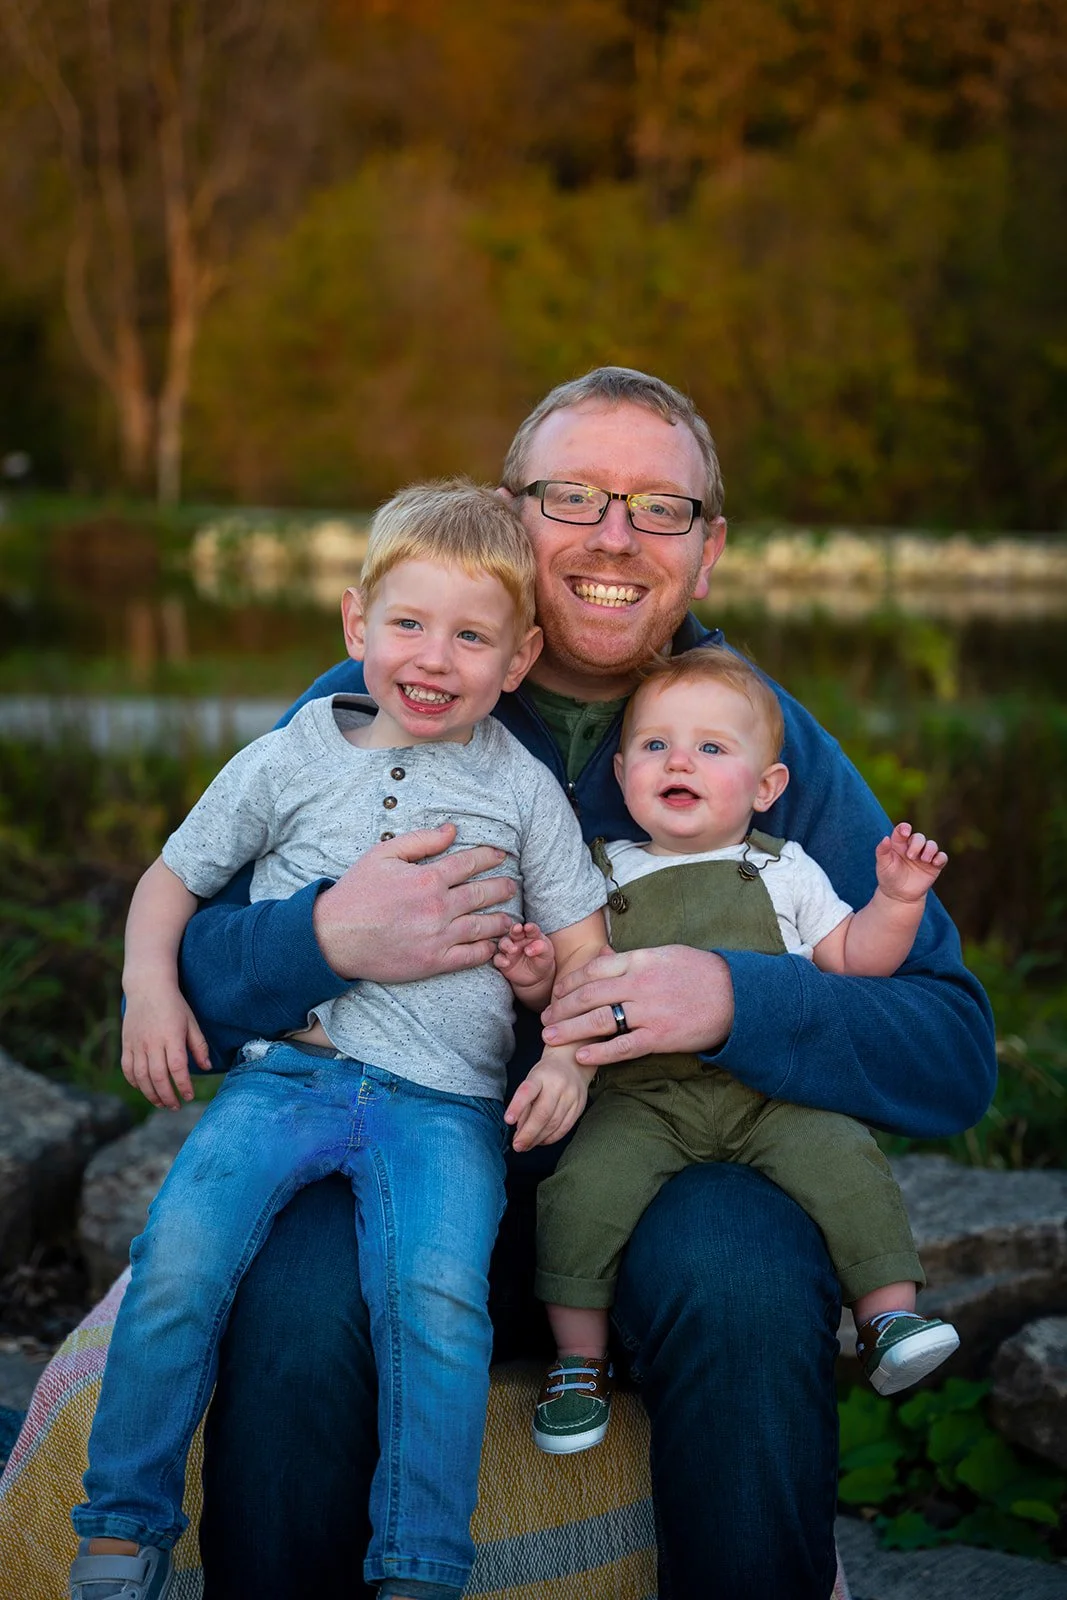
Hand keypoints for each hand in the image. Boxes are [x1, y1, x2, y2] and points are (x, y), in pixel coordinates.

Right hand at [121, 985, 209, 1109]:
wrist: (148, 987)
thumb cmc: (174, 1005)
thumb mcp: (191, 1022)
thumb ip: (199, 1046)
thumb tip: (207, 1068)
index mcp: (171, 1037)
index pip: (177, 1068)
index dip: (183, 1085)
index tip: (189, 1096)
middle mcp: (152, 1042)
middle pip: (158, 1077)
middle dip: (168, 1096)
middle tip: (176, 1106)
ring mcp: (137, 1044)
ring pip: (141, 1077)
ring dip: (151, 1094)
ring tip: (162, 1103)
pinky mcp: (126, 1044)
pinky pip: (127, 1069)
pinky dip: (135, 1083)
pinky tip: (145, 1089)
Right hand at [312, 823, 515, 981]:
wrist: (334, 937)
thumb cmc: (357, 893)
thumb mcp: (382, 854)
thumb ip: (420, 841)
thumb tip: (452, 830)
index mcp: (428, 878)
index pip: (470, 863)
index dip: (489, 857)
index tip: (500, 855)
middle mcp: (439, 907)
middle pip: (483, 894)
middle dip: (502, 887)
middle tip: (512, 885)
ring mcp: (439, 937)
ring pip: (483, 926)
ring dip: (502, 920)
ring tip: (511, 918)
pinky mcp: (434, 962)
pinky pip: (471, 957)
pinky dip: (487, 950)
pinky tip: (494, 945)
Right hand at [493, 921, 555, 995]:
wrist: (537, 977)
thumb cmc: (542, 960)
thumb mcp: (546, 954)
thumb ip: (541, 948)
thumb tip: (530, 949)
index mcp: (531, 935)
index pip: (530, 929)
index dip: (530, 927)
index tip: (529, 927)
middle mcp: (518, 939)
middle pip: (514, 932)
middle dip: (515, 930)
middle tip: (517, 929)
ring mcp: (509, 949)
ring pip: (503, 943)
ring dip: (507, 944)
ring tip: (513, 949)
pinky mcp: (503, 960)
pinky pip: (498, 959)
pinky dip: (500, 960)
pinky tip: (506, 963)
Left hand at [504, 1046, 591, 1150]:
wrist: (572, 1063)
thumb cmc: (546, 1074)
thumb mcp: (531, 1080)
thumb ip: (524, 1104)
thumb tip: (519, 1130)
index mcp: (541, 1075)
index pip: (527, 1091)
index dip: (517, 1107)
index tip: (508, 1120)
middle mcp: (558, 1085)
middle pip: (543, 1113)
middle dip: (528, 1134)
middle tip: (517, 1145)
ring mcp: (572, 1096)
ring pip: (554, 1124)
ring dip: (538, 1138)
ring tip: (526, 1145)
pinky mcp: (580, 1106)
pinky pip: (565, 1127)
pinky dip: (552, 1137)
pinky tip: (542, 1141)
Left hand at [541, 944, 734, 1070]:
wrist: (736, 996)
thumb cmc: (700, 972)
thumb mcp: (665, 954)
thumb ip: (632, 959)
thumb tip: (603, 957)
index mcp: (640, 960)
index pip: (593, 969)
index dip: (569, 982)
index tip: (556, 993)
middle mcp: (640, 984)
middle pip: (588, 995)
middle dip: (561, 1008)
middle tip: (544, 1018)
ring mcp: (649, 1012)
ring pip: (598, 1020)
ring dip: (570, 1029)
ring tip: (550, 1037)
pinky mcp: (660, 1037)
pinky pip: (623, 1046)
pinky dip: (599, 1052)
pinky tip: (581, 1055)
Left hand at [876, 822, 947, 901]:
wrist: (899, 895)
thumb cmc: (888, 877)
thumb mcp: (883, 865)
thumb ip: (882, 851)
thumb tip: (885, 838)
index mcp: (899, 844)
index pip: (903, 830)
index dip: (905, 828)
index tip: (905, 832)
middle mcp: (913, 847)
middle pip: (919, 837)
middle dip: (917, 844)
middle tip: (911, 856)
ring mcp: (924, 856)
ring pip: (932, 845)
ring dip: (930, 850)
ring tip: (924, 860)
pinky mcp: (934, 866)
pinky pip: (942, 857)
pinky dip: (940, 858)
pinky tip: (934, 863)